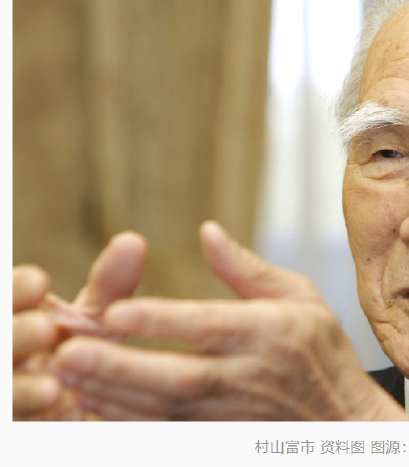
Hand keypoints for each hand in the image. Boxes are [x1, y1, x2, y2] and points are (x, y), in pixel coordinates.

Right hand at [13, 232, 145, 419]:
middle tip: (44, 330)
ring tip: (52, 388)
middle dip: (15, 337)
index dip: (16, 291)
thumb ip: (111, 286)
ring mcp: (9, 393)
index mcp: (14, 317)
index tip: (40, 282)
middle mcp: (8, 354)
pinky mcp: (20, 428)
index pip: (7, 299)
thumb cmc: (83, 354)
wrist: (71, 408)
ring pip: (6, 393)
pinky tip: (65, 419)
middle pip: (4, 346)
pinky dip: (37, 424)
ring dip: (21, 391)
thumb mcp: (95, 320)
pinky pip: (23, 428)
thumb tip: (134, 241)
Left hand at [53, 221, 408, 419]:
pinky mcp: (225, 438)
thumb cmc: (321, 351)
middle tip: (68, 353)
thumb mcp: (301, 296)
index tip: (114, 313)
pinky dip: (132, 425)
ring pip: (167, 411)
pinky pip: (172, 436)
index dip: (160, 321)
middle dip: (120, 367)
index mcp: (268, 331)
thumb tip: (207, 232)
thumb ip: (248, 268)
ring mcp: (235, 414)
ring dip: (115, 397)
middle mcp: (249, 375)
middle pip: (178, 376)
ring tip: (70, 379)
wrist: (344, 420)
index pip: (208, 325)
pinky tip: (99, 409)